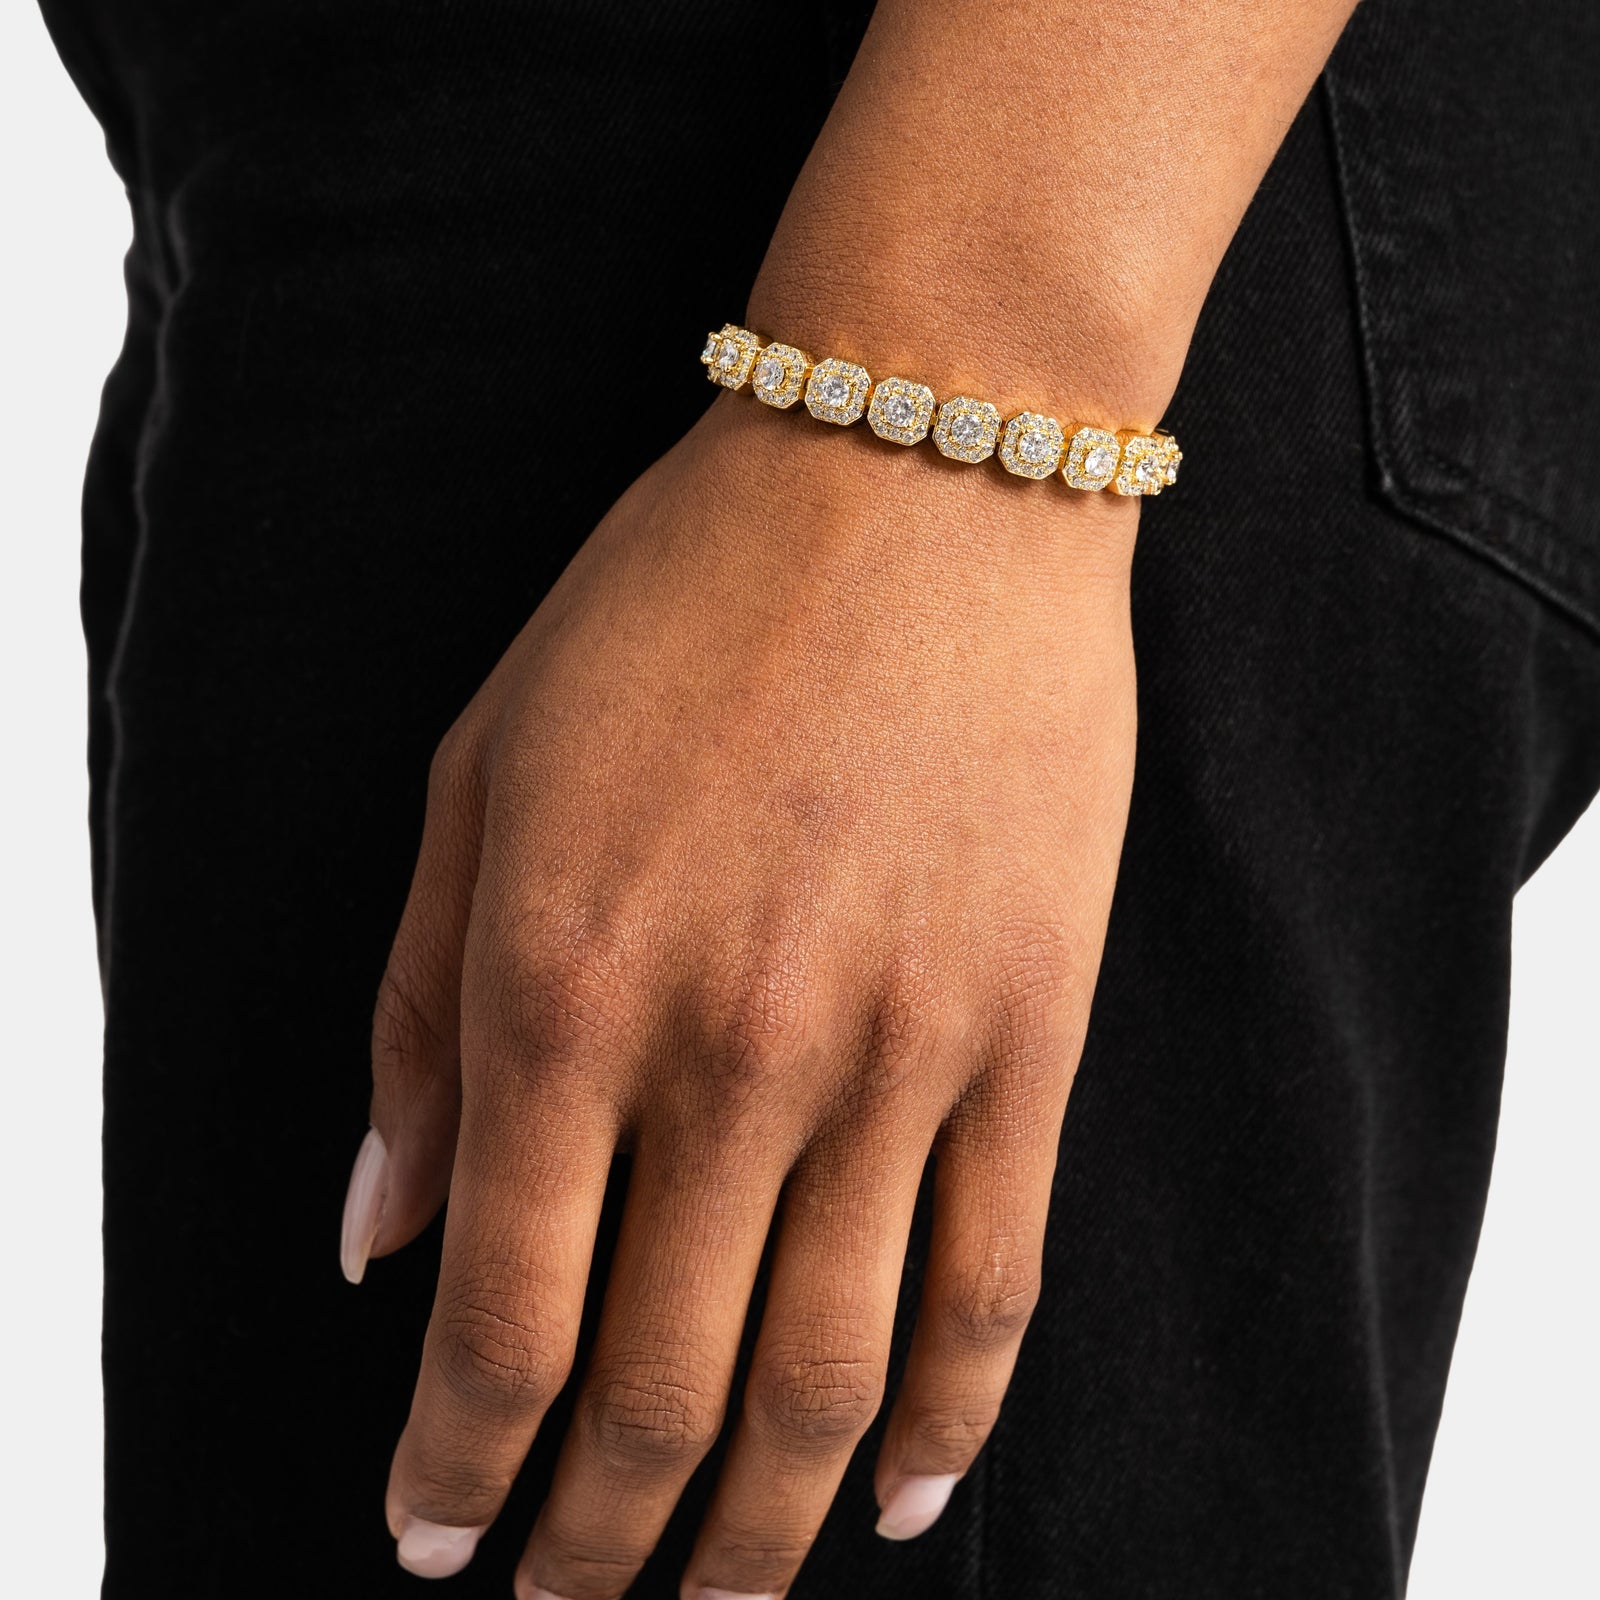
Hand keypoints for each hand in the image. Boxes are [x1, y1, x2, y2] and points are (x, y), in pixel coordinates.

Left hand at [342, 391, 1139, 1595]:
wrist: (913, 478)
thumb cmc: (673, 608)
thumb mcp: (479, 776)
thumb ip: (418, 1021)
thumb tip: (372, 1242)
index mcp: (561, 989)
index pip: (498, 1322)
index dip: (457, 1469)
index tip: (436, 1547)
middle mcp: (729, 1055)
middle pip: (658, 1391)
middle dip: (597, 1541)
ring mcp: (898, 1053)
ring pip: (824, 1376)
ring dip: (752, 1526)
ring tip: (709, 1593)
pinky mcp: (1027, 1030)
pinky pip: (994, 1279)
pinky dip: (948, 1418)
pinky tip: (901, 1497)